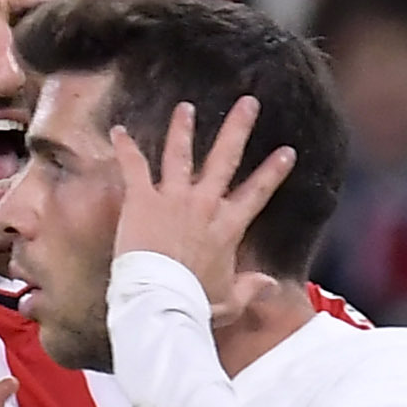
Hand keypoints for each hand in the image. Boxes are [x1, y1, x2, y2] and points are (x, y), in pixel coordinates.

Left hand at [108, 97, 295, 312]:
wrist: (160, 301)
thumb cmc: (194, 304)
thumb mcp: (229, 301)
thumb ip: (250, 288)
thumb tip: (271, 285)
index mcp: (228, 227)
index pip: (257, 192)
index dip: (273, 171)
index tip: (287, 150)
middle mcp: (204, 205)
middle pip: (225, 159)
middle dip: (237, 128)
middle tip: (247, 102)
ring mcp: (173, 199)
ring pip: (181, 154)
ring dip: (183, 128)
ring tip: (186, 107)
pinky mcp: (142, 201)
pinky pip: (134, 167)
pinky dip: (125, 148)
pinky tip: (118, 130)